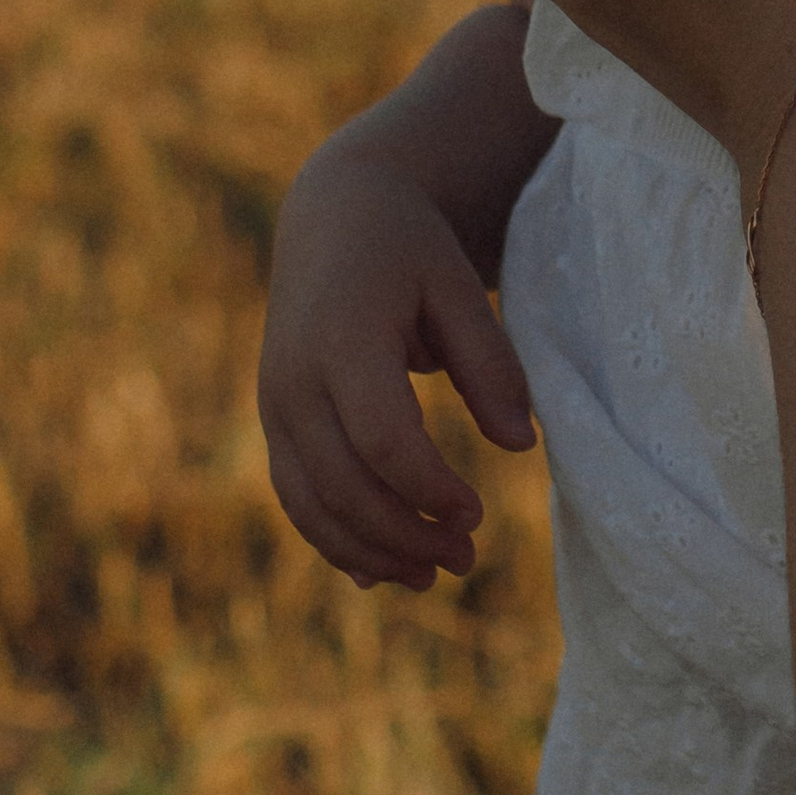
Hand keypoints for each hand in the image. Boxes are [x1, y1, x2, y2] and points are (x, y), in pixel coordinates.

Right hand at [260, 149, 537, 589]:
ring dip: (368, 552)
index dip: (429, 490)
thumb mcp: (459, 287)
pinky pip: (296, 496)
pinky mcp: (274, 421)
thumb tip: (522, 446)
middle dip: (404, 537)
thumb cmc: (409, 250)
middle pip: (342, 486)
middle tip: (467, 560)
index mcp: (343, 340)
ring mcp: (274, 405)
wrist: (333, 217)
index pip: (382, 439)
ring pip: (310, 505)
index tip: (478, 515)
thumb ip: (491, 364)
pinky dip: (334, 540)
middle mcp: (294, 380)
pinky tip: (381, 571)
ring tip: (431, 577)